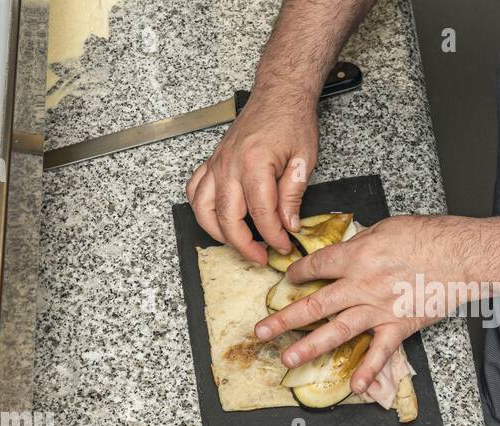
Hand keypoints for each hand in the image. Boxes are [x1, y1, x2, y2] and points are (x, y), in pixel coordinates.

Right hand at [186, 87, 318, 265]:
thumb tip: (288, 224)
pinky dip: (200, 209)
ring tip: (236, 242)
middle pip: (227, 218)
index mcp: (255, 165)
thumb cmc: (291, 120)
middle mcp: (230, 166)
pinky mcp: (211, 162)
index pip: (261, 213)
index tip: (283, 246)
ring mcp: (217, 164)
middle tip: (260, 256)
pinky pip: (195, 191)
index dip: (272, 236)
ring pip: (204, 209)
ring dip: (217, 232)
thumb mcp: (304, 159)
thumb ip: (293, 195)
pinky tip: (214, 217)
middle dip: (243, 244)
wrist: (278, 94)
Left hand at [253, 215, 480, 392]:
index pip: (315, 268)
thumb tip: (344, 251)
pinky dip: (368, 371)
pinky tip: (354, 386)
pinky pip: (380, 352)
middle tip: (261, 332)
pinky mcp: (399, 326)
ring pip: (336, 331)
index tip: (286, 281)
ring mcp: (379, 309)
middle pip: (314, 305)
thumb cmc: (431, 236)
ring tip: (288, 359)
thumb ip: (360, 244)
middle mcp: (361, 286)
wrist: (466, 255)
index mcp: (356, 257)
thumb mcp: (387, 228)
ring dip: (309, 347)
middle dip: (283, 319)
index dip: (296, 274)